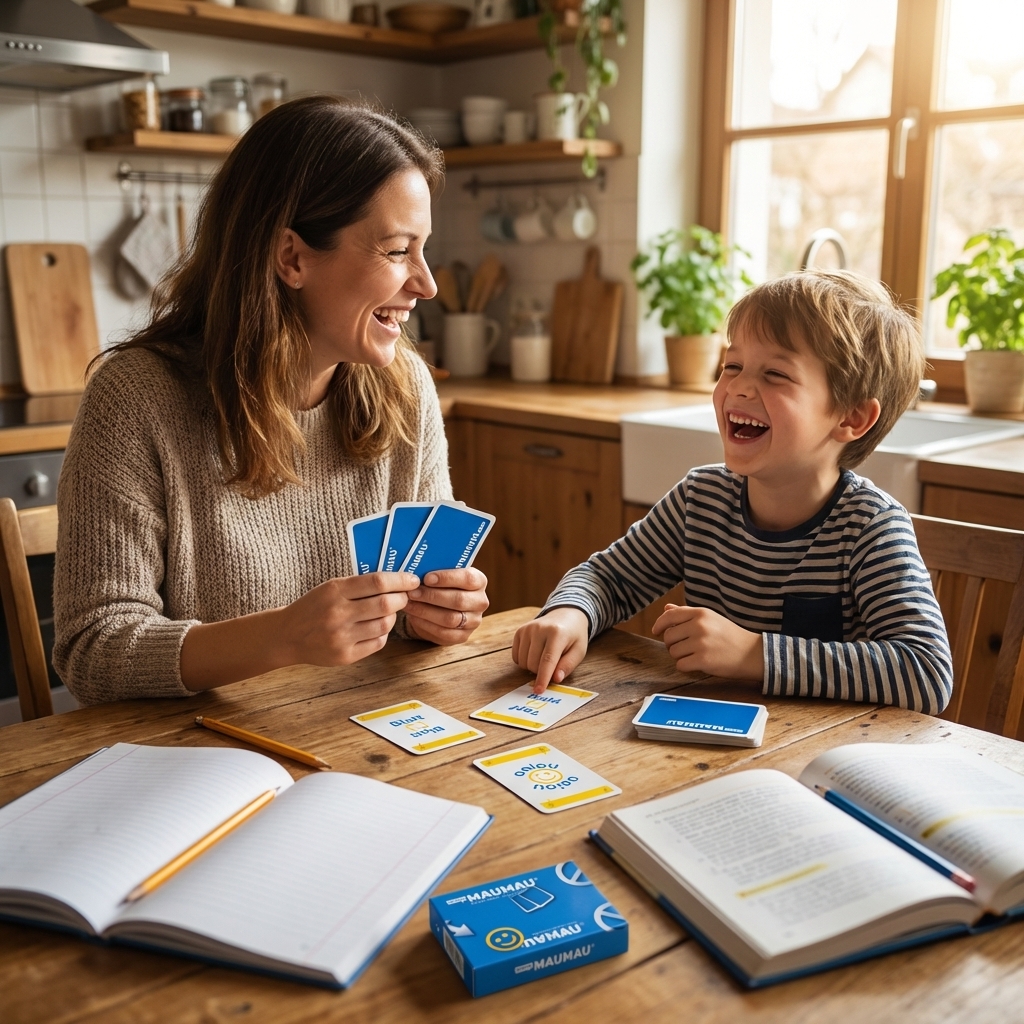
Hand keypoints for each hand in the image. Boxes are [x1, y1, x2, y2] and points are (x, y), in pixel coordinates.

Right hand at [277, 572, 420, 665]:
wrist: (287, 635)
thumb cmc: (314, 606)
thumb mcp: (330, 587)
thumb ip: (360, 584)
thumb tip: (397, 580)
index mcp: (335, 591)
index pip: (377, 582)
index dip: (400, 580)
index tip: (412, 580)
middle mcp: (338, 614)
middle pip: (385, 604)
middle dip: (401, 599)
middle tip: (404, 596)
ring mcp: (341, 637)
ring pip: (385, 625)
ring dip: (393, 616)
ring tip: (388, 612)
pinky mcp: (345, 656)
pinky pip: (378, 643)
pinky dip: (383, 633)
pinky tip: (377, 627)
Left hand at [404, 568, 488, 645]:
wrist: (441, 606)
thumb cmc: (441, 585)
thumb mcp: (443, 575)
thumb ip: (436, 571)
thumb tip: (417, 570)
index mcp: (479, 581)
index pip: (468, 578)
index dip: (447, 578)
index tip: (427, 578)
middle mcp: (480, 602)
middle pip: (459, 600)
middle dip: (432, 596)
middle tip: (413, 593)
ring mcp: (473, 621)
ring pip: (450, 619)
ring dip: (426, 611)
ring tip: (409, 604)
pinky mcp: (462, 636)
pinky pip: (444, 633)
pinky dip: (426, 624)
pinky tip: (414, 616)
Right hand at [512, 607, 589, 693]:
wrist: (564, 615)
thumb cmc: (573, 636)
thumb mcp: (579, 651)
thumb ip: (568, 665)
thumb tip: (555, 679)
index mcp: (557, 633)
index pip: (547, 660)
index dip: (543, 677)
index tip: (539, 691)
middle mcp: (540, 628)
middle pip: (533, 663)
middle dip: (541, 672)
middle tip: (553, 665)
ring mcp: (527, 629)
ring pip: (523, 661)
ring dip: (532, 667)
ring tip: (544, 658)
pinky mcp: (519, 631)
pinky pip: (516, 656)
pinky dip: (524, 661)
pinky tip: (534, 654)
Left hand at [651, 603, 763, 680]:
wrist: (752, 654)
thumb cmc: (729, 636)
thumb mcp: (710, 619)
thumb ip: (687, 613)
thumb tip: (666, 608)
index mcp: (701, 613)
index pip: (670, 616)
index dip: (659, 624)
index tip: (656, 630)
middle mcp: (699, 626)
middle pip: (668, 636)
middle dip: (672, 644)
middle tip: (685, 647)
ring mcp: (701, 643)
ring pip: (673, 652)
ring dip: (680, 656)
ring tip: (695, 654)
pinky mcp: (703, 660)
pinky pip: (680, 665)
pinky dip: (685, 667)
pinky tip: (697, 664)